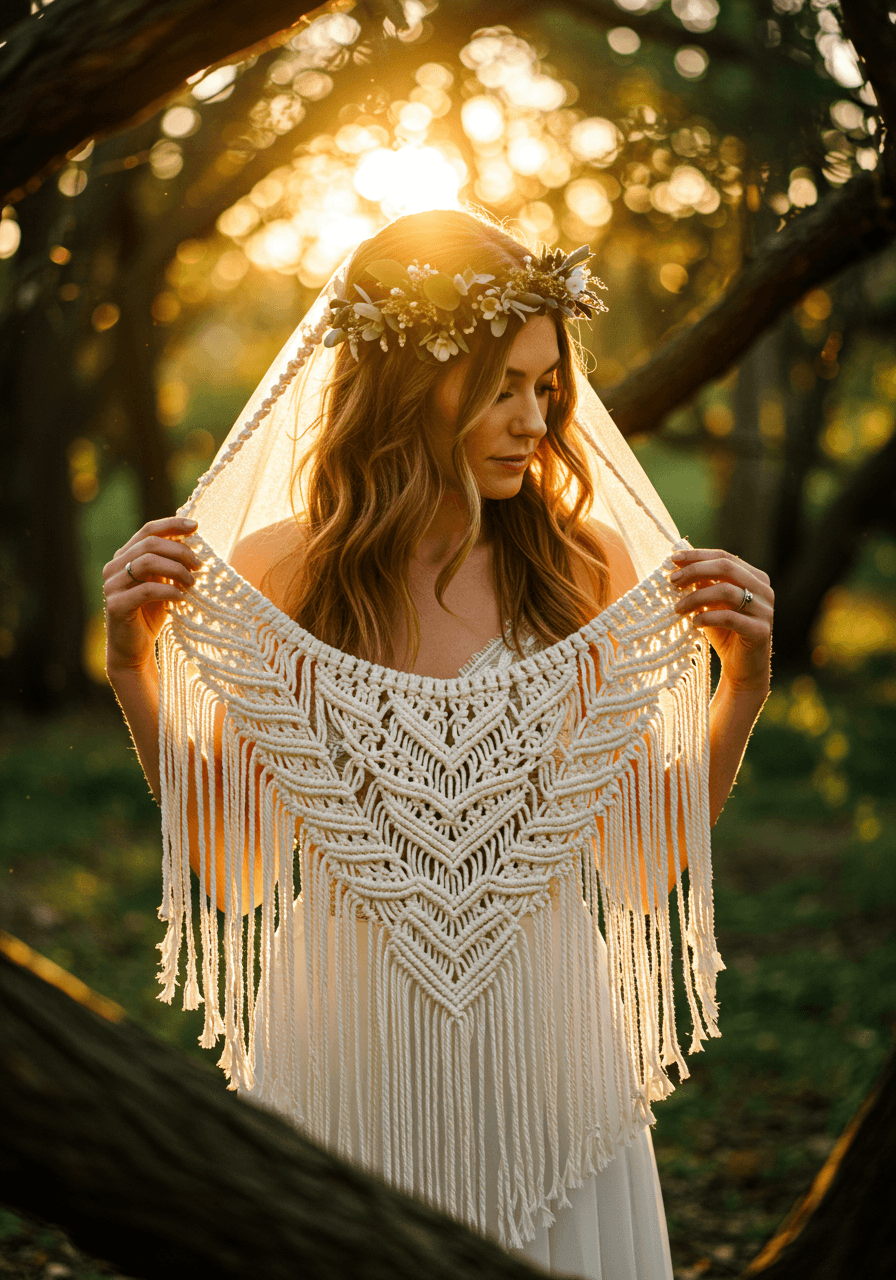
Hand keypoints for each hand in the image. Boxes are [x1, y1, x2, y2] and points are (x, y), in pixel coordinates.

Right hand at [103, 517, 200, 674]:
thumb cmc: (150, 614)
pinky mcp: (115, 605)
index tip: (196, 527)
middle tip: (199, 565)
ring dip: (176, 569)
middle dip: (180, 551)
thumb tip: (193, 541)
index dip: (172, 525)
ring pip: (147, 563)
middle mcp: (114, 567)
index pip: (148, 531)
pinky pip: (146, 590)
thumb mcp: (163, 583)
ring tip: (192, 582)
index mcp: (125, 557)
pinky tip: (182, 597)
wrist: (134, 650)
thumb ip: (170, 563)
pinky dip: (168, 590)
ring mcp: (112, 586)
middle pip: (150, 544)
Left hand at [670, 547, 772, 694]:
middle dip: (695, 571)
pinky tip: (694, 622)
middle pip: (726, 568)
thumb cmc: (725, 633)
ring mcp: (764, 610)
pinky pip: (730, 617)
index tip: (672, 559)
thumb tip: (679, 565)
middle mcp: (763, 590)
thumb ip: (702, 584)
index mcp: (754, 577)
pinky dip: (707, 617)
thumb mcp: (711, 604)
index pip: (724, 557)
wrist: (743, 669)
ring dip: (696, 597)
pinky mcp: (760, 631)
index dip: (697, 556)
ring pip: (726, 591)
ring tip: (677, 608)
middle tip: (672, 581)